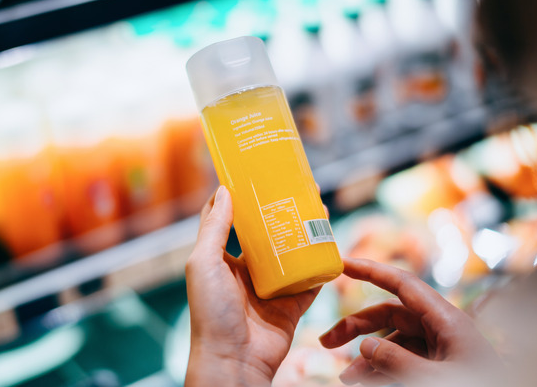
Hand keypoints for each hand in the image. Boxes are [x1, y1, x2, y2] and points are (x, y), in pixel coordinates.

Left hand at [185, 186, 320, 385]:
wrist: (233, 360)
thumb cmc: (210, 312)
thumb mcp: (204, 263)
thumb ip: (214, 228)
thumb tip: (223, 190)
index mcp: (222, 260)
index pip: (230, 221)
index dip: (242, 199)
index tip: (255, 175)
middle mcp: (246, 272)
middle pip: (267, 234)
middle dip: (281, 211)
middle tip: (298, 188)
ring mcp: (271, 288)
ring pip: (292, 253)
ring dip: (305, 232)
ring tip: (319, 208)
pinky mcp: (292, 304)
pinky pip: (312, 280)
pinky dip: (323, 264)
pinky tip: (332, 243)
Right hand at [320, 258, 504, 386]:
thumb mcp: (435, 380)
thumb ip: (397, 361)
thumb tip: (365, 347)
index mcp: (447, 320)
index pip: (402, 284)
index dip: (371, 270)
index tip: (342, 263)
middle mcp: (442, 328)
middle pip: (389, 316)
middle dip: (356, 328)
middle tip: (326, 342)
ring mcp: (441, 348)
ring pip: (393, 344)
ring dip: (366, 360)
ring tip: (347, 380)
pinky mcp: (440, 365)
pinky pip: (404, 361)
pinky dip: (382, 371)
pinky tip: (365, 383)